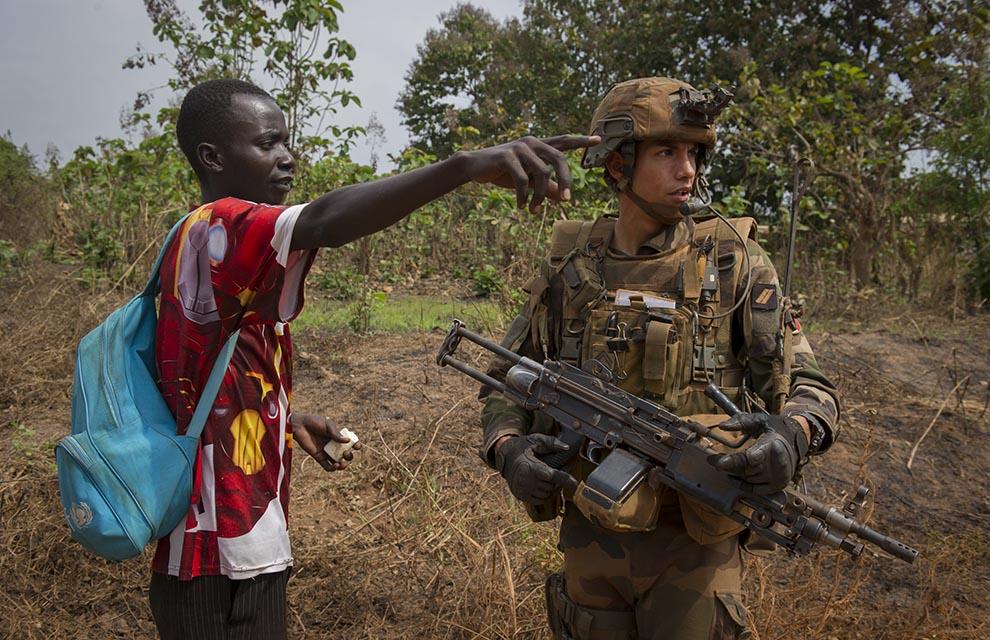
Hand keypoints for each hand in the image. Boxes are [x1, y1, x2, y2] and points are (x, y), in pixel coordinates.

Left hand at [290, 413, 361, 471]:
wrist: (299, 426)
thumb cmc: (314, 422)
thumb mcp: (328, 425)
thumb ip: (336, 433)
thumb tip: (348, 441)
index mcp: (338, 436)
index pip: (350, 443)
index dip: (356, 445)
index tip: (357, 446)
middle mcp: (334, 445)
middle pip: (346, 454)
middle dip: (349, 456)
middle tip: (345, 453)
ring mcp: (327, 452)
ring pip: (338, 462)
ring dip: (343, 465)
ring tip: (342, 463)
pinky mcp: (319, 457)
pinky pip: (328, 467)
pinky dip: (333, 468)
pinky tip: (335, 465)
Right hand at [459, 135, 600, 212]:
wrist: (474, 167)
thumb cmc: (503, 172)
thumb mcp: (527, 180)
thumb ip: (545, 185)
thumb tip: (561, 197)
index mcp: (538, 145)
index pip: (564, 141)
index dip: (581, 141)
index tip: (599, 139)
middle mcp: (532, 142)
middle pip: (559, 158)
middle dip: (565, 180)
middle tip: (566, 201)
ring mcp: (519, 147)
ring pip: (541, 173)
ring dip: (539, 196)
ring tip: (533, 210)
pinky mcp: (507, 156)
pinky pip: (523, 179)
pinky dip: (523, 196)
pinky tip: (521, 206)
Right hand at [495, 434, 578, 503]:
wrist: (504, 456)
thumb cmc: (522, 447)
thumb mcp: (535, 440)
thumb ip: (552, 443)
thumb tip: (567, 448)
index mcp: (531, 467)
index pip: (553, 476)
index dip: (566, 480)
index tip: (575, 483)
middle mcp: (526, 481)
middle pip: (552, 486)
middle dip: (559, 480)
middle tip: (561, 470)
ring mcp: (523, 490)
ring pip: (547, 495)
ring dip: (553, 488)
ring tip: (552, 477)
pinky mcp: (521, 495)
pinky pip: (540, 500)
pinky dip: (545, 494)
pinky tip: (545, 484)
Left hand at [709, 413, 808, 493]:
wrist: (797, 440)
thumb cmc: (775, 428)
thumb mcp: (760, 420)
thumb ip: (741, 421)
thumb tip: (722, 426)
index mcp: (772, 444)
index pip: (755, 454)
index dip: (742, 459)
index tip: (728, 461)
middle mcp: (777, 463)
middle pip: (746, 468)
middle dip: (728, 465)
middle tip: (711, 460)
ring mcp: (778, 476)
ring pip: (748, 478)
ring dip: (733, 472)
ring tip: (723, 463)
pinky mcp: (777, 485)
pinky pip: (755, 490)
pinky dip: (742, 485)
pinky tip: (731, 477)